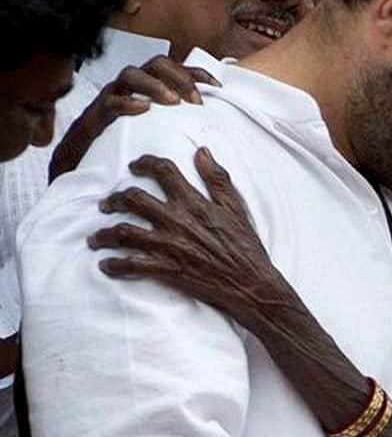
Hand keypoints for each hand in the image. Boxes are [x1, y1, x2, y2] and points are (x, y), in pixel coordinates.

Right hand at [49, 57, 219, 180]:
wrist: (81, 160)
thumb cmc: (123, 142)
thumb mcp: (156, 128)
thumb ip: (177, 121)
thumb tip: (210, 123)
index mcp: (147, 87)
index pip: (175, 68)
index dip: (197, 72)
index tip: (218, 86)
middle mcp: (130, 86)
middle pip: (155, 63)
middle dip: (178, 76)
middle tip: (196, 100)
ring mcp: (111, 97)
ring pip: (131, 75)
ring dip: (155, 85)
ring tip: (173, 102)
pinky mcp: (96, 114)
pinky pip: (110, 101)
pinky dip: (127, 103)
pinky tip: (143, 110)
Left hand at [88, 149, 279, 332]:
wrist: (251, 285)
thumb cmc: (246, 247)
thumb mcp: (236, 208)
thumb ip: (217, 178)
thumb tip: (202, 151)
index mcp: (195, 202)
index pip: (163, 171)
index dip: (144, 163)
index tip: (133, 166)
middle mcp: (178, 220)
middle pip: (134, 199)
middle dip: (115, 199)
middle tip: (106, 204)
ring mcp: (170, 246)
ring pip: (125, 232)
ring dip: (105, 234)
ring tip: (96, 238)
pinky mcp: (167, 270)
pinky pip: (131, 265)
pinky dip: (114, 265)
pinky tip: (106, 265)